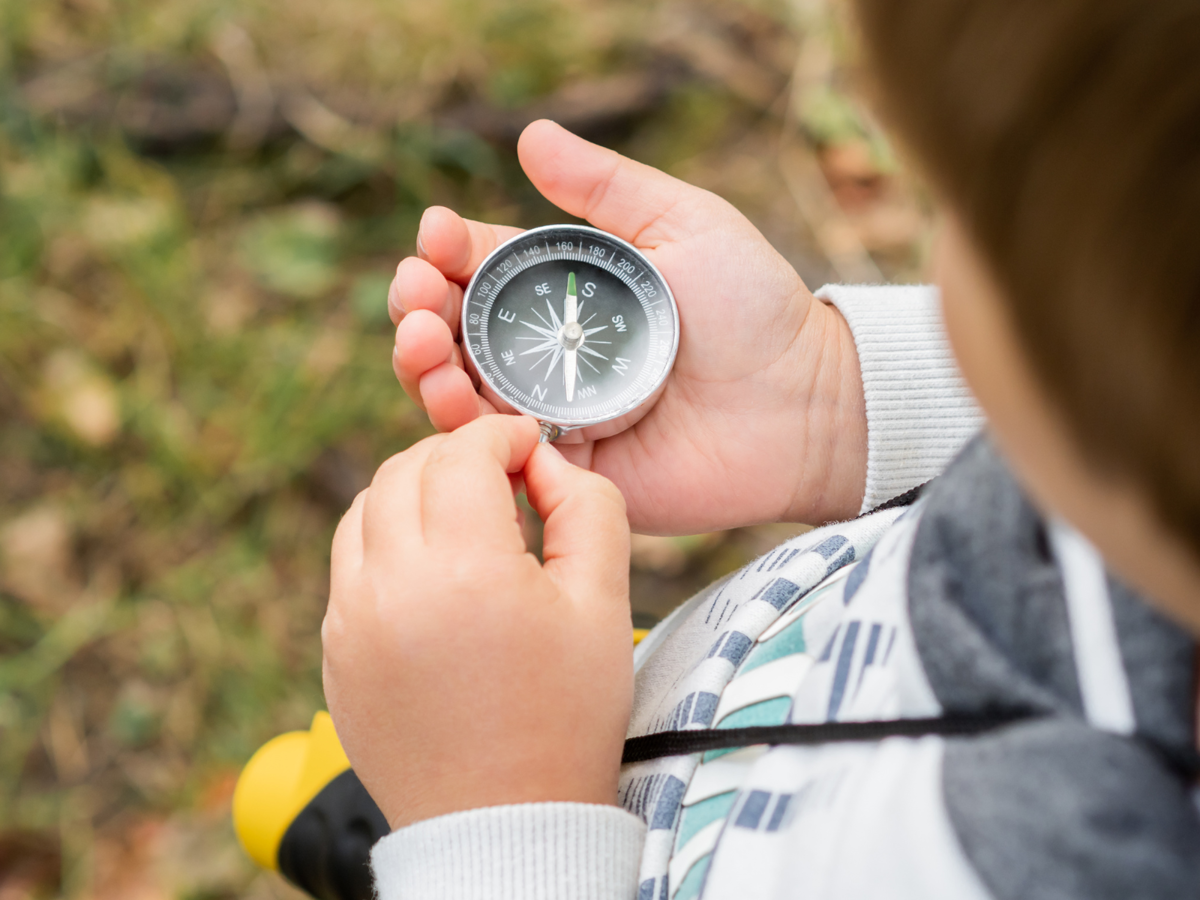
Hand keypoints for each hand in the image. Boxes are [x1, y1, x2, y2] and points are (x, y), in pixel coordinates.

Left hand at [322, 414, 632, 829]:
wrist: (503, 822)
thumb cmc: (565, 716)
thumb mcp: (604, 603)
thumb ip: (588, 508)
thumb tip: (545, 463)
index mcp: (462, 569)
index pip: (462, 453)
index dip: (501, 433)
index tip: (529, 443)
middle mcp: (389, 586)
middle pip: (403, 470)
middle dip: (454, 455)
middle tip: (501, 475)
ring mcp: (350, 622)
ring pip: (363, 510)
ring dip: (411, 492)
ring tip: (463, 517)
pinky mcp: (335, 652)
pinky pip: (348, 566)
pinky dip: (385, 542)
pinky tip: (432, 568)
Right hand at [390, 120, 866, 533]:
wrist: (802, 403)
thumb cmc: (754, 307)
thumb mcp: (684, 224)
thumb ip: (608, 187)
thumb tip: (530, 133)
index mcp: (566, 291)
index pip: (482, 268)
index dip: (446, 251)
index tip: (436, 234)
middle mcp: (547, 352)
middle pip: (457, 332)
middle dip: (420, 308)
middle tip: (415, 293)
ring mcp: (553, 414)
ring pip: (463, 394)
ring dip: (424, 366)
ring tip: (420, 342)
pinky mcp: (568, 469)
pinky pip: (501, 456)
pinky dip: (465, 433)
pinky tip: (453, 400)